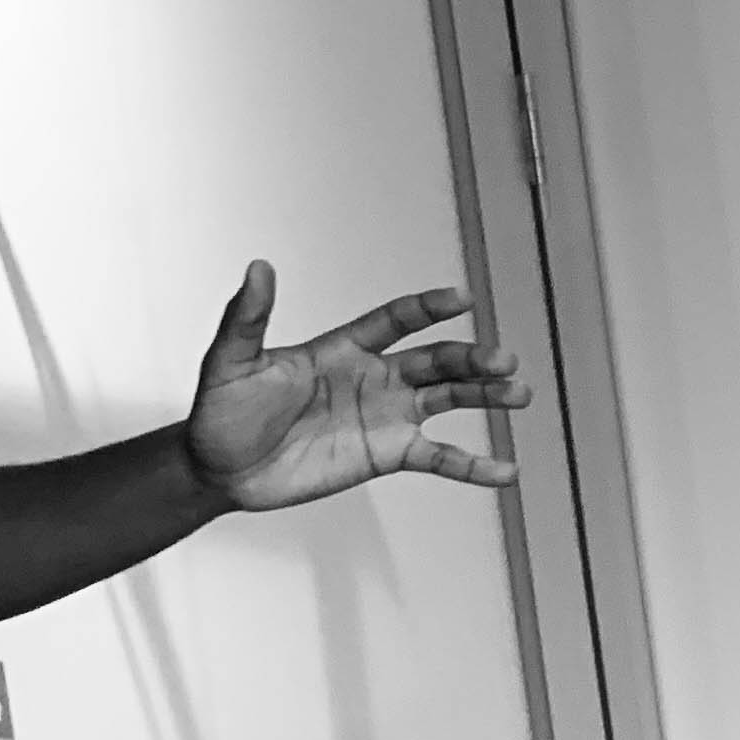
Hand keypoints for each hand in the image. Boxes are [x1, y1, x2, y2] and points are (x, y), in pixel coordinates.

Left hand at [183, 262, 532, 512]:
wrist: (219, 471)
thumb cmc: (222, 412)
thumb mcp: (230, 362)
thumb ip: (248, 317)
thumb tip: (258, 268)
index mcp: (344, 350)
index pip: (396, 320)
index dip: (428, 308)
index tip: (461, 298)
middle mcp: (375, 378)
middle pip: (436, 361)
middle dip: (472, 359)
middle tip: (504, 362)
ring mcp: (386, 416)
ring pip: (449, 399)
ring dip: (486, 396)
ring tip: (520, 394)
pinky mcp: (387, 455)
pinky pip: (440, 458)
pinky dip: (474, 464)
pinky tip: (506, 470)